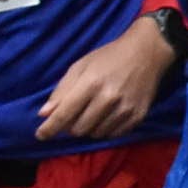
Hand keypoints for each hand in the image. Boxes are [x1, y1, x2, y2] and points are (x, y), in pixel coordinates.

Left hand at [38, 16, 176, 141]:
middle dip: (71, 126)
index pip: (64, 114)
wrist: (147, 52)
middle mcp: (108, 98)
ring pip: (96, 134)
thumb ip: (62, 90)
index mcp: (91, 83)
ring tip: (92, 113)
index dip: (49, 128)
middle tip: (74, 115)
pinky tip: (106, 117)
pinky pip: (113, 135)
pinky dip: (105, 130)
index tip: (40, 135)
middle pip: (79, 129)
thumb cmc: (109, 57)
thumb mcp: (81, 66)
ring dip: (89, 128)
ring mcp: (125, 109)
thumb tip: (44, 114)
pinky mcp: (138, 116)